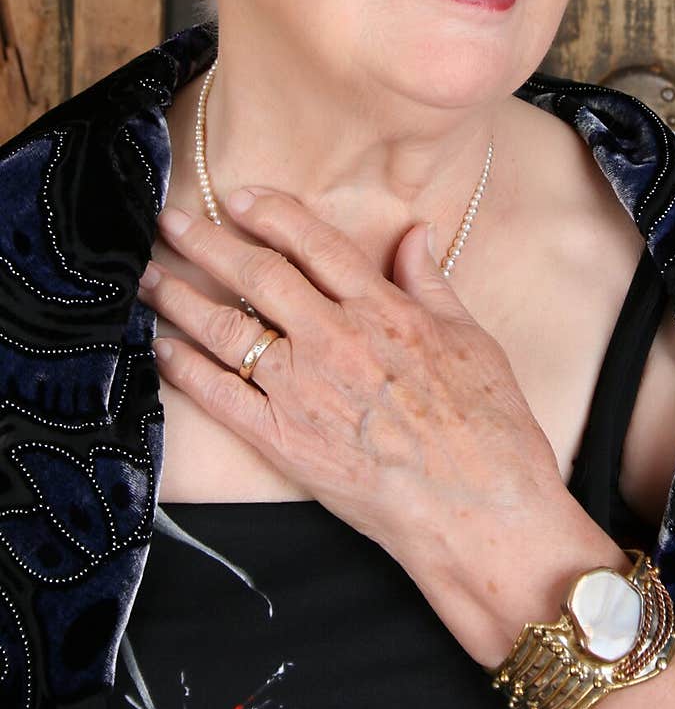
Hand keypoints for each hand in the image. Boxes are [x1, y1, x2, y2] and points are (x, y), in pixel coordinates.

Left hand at [139, 187, 564, 571]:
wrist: (480, 510)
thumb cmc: (489, 427)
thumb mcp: (472, 337)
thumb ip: (431, 282)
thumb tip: (414, 233)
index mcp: (384, 310)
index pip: (314, 244)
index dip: (271, 213)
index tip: (238, 197)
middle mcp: (336, 341)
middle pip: (258, 276)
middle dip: (207, 242)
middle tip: (171, 221)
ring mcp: (305, 392)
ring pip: (228, 331)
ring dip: (182, 300)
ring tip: (151, 279)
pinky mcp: (286, 443)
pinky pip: (221, 399)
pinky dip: (185, 371)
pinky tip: (163, 349)